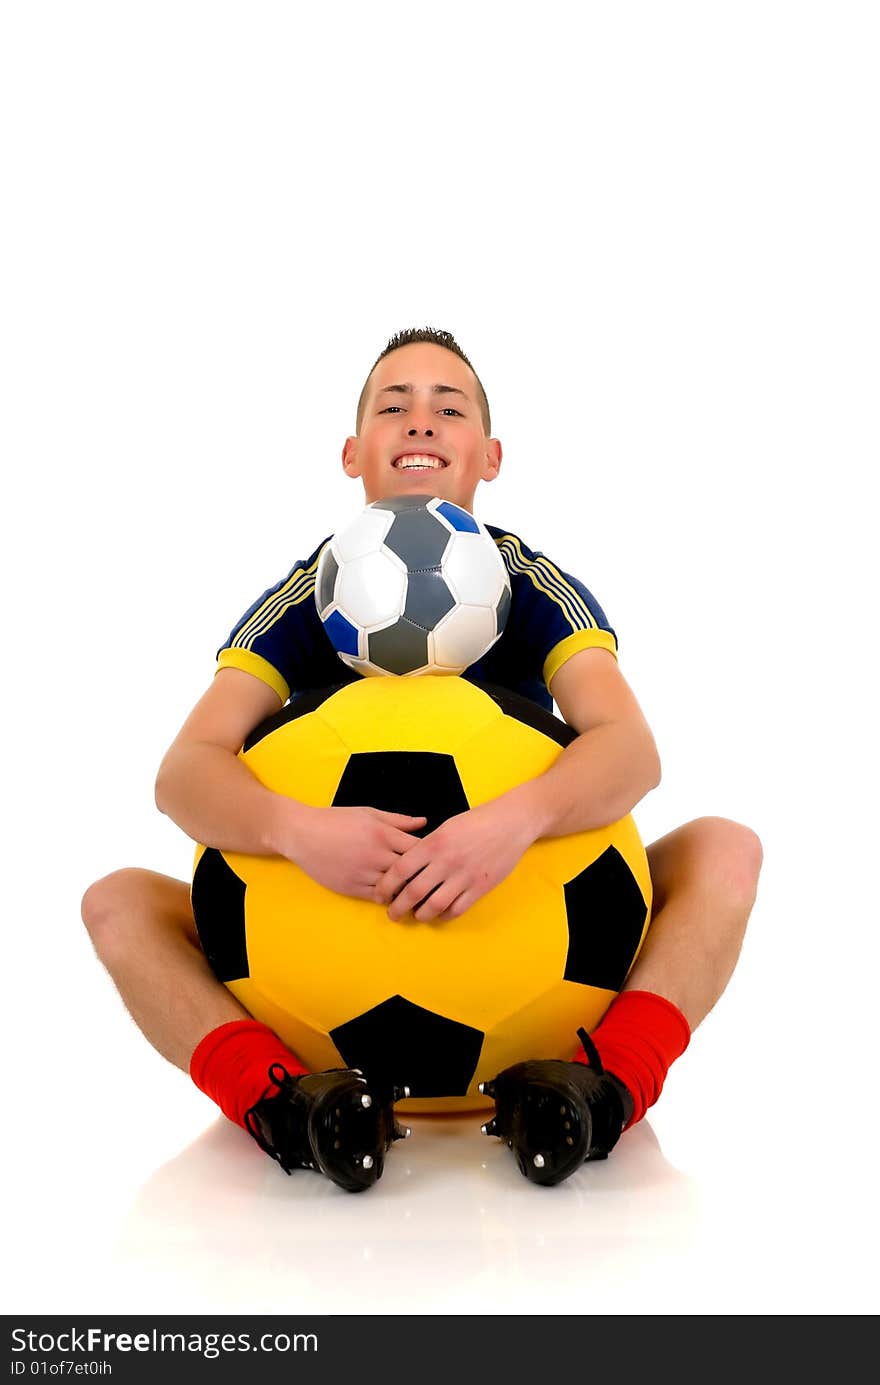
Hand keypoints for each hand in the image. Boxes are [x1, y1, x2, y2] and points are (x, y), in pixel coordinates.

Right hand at [280, 804, 427, 900]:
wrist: (302, 834)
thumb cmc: (336, 820)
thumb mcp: (369, 813)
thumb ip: (398, 820)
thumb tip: (424, 822)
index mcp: (383, 834)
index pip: (418, 848)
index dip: (429, 854)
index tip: (433, 857)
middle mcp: (376, 855)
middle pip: (411, 871)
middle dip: (421, 875)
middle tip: (430, 879)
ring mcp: (364, 873)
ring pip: (396, 888)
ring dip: (405, 889)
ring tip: (413, 889)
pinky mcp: (352, 888)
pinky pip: (378, 898)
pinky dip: (387, 896)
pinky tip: (392, 893)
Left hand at [374, 795, 537, 922]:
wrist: (511, 822)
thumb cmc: (476, 821)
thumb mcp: (446, 827)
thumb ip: (426, 846)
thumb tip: (407, 866)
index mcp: (434, 843)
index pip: (400, 870)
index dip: (386, 886)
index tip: (380, 894)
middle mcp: (446, 861)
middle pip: (413, 892)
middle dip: (398, 907)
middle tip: (392, 914)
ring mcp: (464, 876)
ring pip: (434, 905)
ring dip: (420, 915)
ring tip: (416, 915)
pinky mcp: (481, 887)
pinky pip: (457, 909)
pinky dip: (444, 915)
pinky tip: (440, 914)